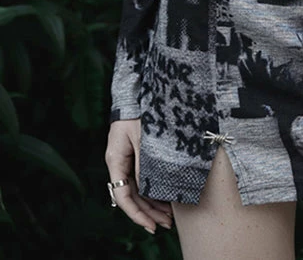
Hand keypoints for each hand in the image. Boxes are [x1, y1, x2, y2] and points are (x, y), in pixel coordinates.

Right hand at [105, 118, 173, 233]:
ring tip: (168, 218)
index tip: (150, 225)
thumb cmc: (138, 113)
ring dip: (152, 205)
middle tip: (165, 225)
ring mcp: (127, 162)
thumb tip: (150, 189)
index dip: (136, 214)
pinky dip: (154, 191)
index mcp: (116, 161)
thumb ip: (145, 163)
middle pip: (132, 197)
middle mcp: (119, 165)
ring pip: (138, 191)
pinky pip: (143, 181)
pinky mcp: (136, 158)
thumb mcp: (143, 138)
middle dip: (148, 213)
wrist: (136, 95)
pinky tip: (166, 200)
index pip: (123, 196)